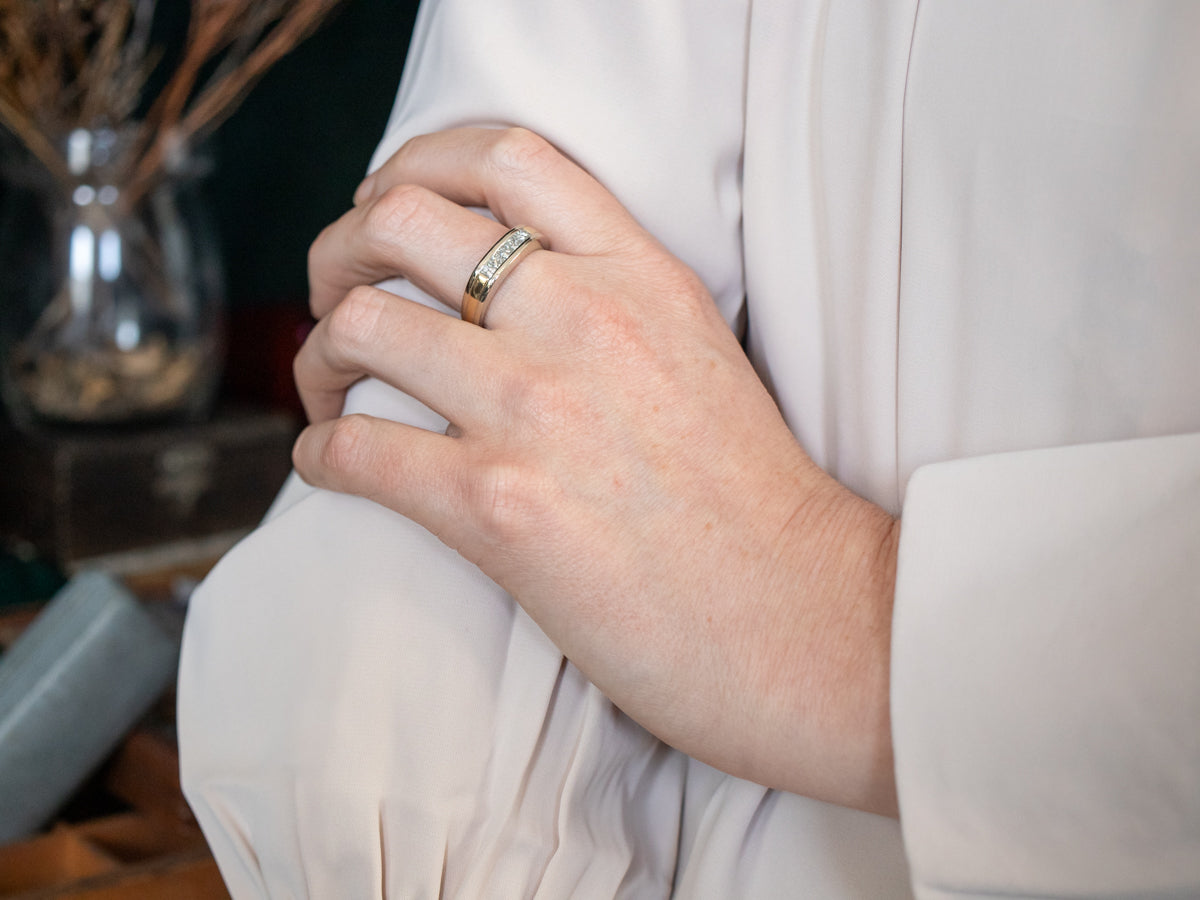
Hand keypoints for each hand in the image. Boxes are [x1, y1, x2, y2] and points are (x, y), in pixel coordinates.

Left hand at [293, 127, 900, 815]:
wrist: (798, 617)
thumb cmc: (753, 499)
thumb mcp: (698, 349)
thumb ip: (614, 295)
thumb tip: (512, 284)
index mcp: (639, 274)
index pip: (505, 158)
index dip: (418, 162)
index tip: (388, 203)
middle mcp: (582, 319)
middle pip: (402, 222)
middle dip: (342, 252)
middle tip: (339, 297)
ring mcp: (536, 408)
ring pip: (362, 328)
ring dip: (319, 357)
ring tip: (330, 393)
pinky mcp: (497, 506)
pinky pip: (356, 450)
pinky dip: (319, 454)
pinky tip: (331, 467)